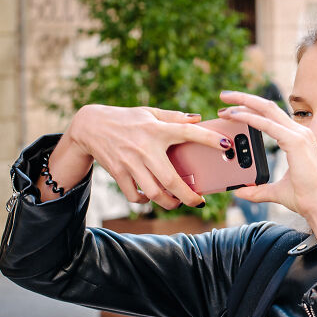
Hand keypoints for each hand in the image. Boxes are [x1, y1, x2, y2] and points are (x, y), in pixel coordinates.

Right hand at [65, 105, 229, 208]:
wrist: (89, 126)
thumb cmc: (126, 119)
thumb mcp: (150, 113)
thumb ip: (174, 118)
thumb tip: (198, 119)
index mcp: (156, 130)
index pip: (188, 133)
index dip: (208, 139)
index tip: (226, 146)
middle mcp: (145, 148)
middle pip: (171, 180)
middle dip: (189, 196)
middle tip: (200, 202)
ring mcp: (131, 163)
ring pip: (155, 193)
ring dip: (170, 203)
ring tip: (178, 202)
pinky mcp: (118, 174)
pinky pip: (135, 195)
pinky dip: (146, 200)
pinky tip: (153, 197)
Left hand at [217, 91, 316, 217]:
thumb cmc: (305, 198)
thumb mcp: (276, 191)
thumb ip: (258, 190)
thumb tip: (240, 192)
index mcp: (297, 139)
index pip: (272, 116)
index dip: (252, 109)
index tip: (232, 110)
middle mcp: (300, 132)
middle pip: (268, 107)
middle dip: (245, 99)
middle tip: (224, 97)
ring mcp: (299, 135)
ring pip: (267, 109)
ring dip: (244, 104)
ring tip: (225, 104)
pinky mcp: (296, 142)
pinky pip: (268, 125)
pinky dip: (250, 118)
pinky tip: (234, 116)